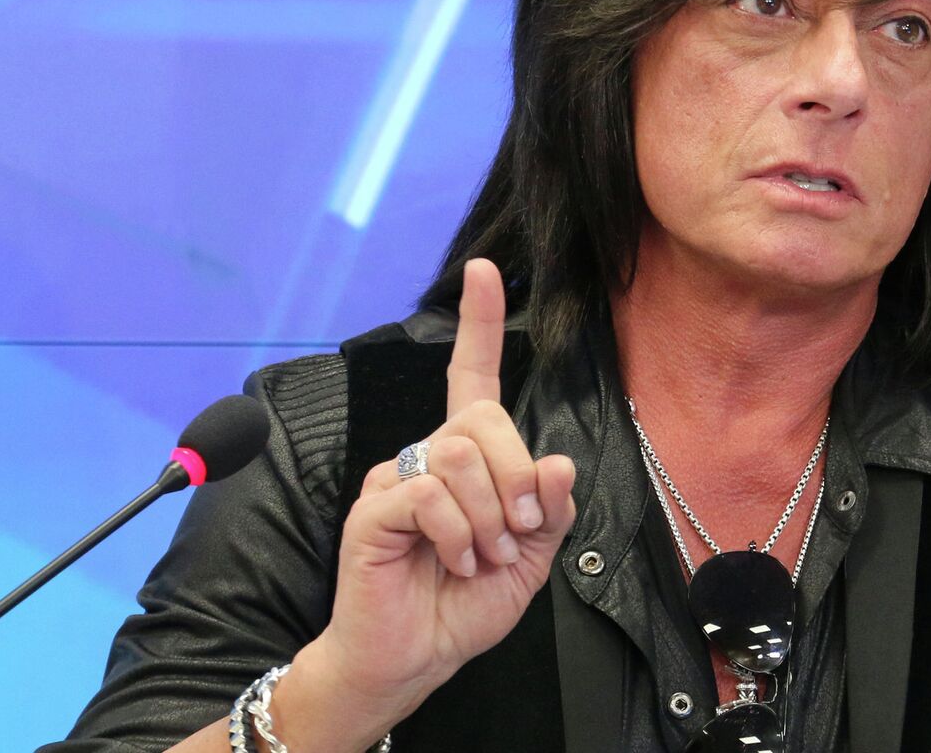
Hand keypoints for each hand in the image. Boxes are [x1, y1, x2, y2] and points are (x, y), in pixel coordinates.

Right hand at [281, 258, 578, 742]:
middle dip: (517, 481)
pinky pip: (429, 494)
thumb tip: (557, 463)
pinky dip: (457, 534)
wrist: (416, 657)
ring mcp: (397, 479)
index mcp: (469, 459)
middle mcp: (429, 456)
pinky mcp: (373, 509)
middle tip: (515, 535)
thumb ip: (551, 510)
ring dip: (489, 518)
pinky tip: (452, 560)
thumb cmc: (465, 604)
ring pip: (460, 455)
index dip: (480, 324)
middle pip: (484, 420)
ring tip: (480, 556)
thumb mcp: (532, 558)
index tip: (485, 272)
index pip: (473, 376)